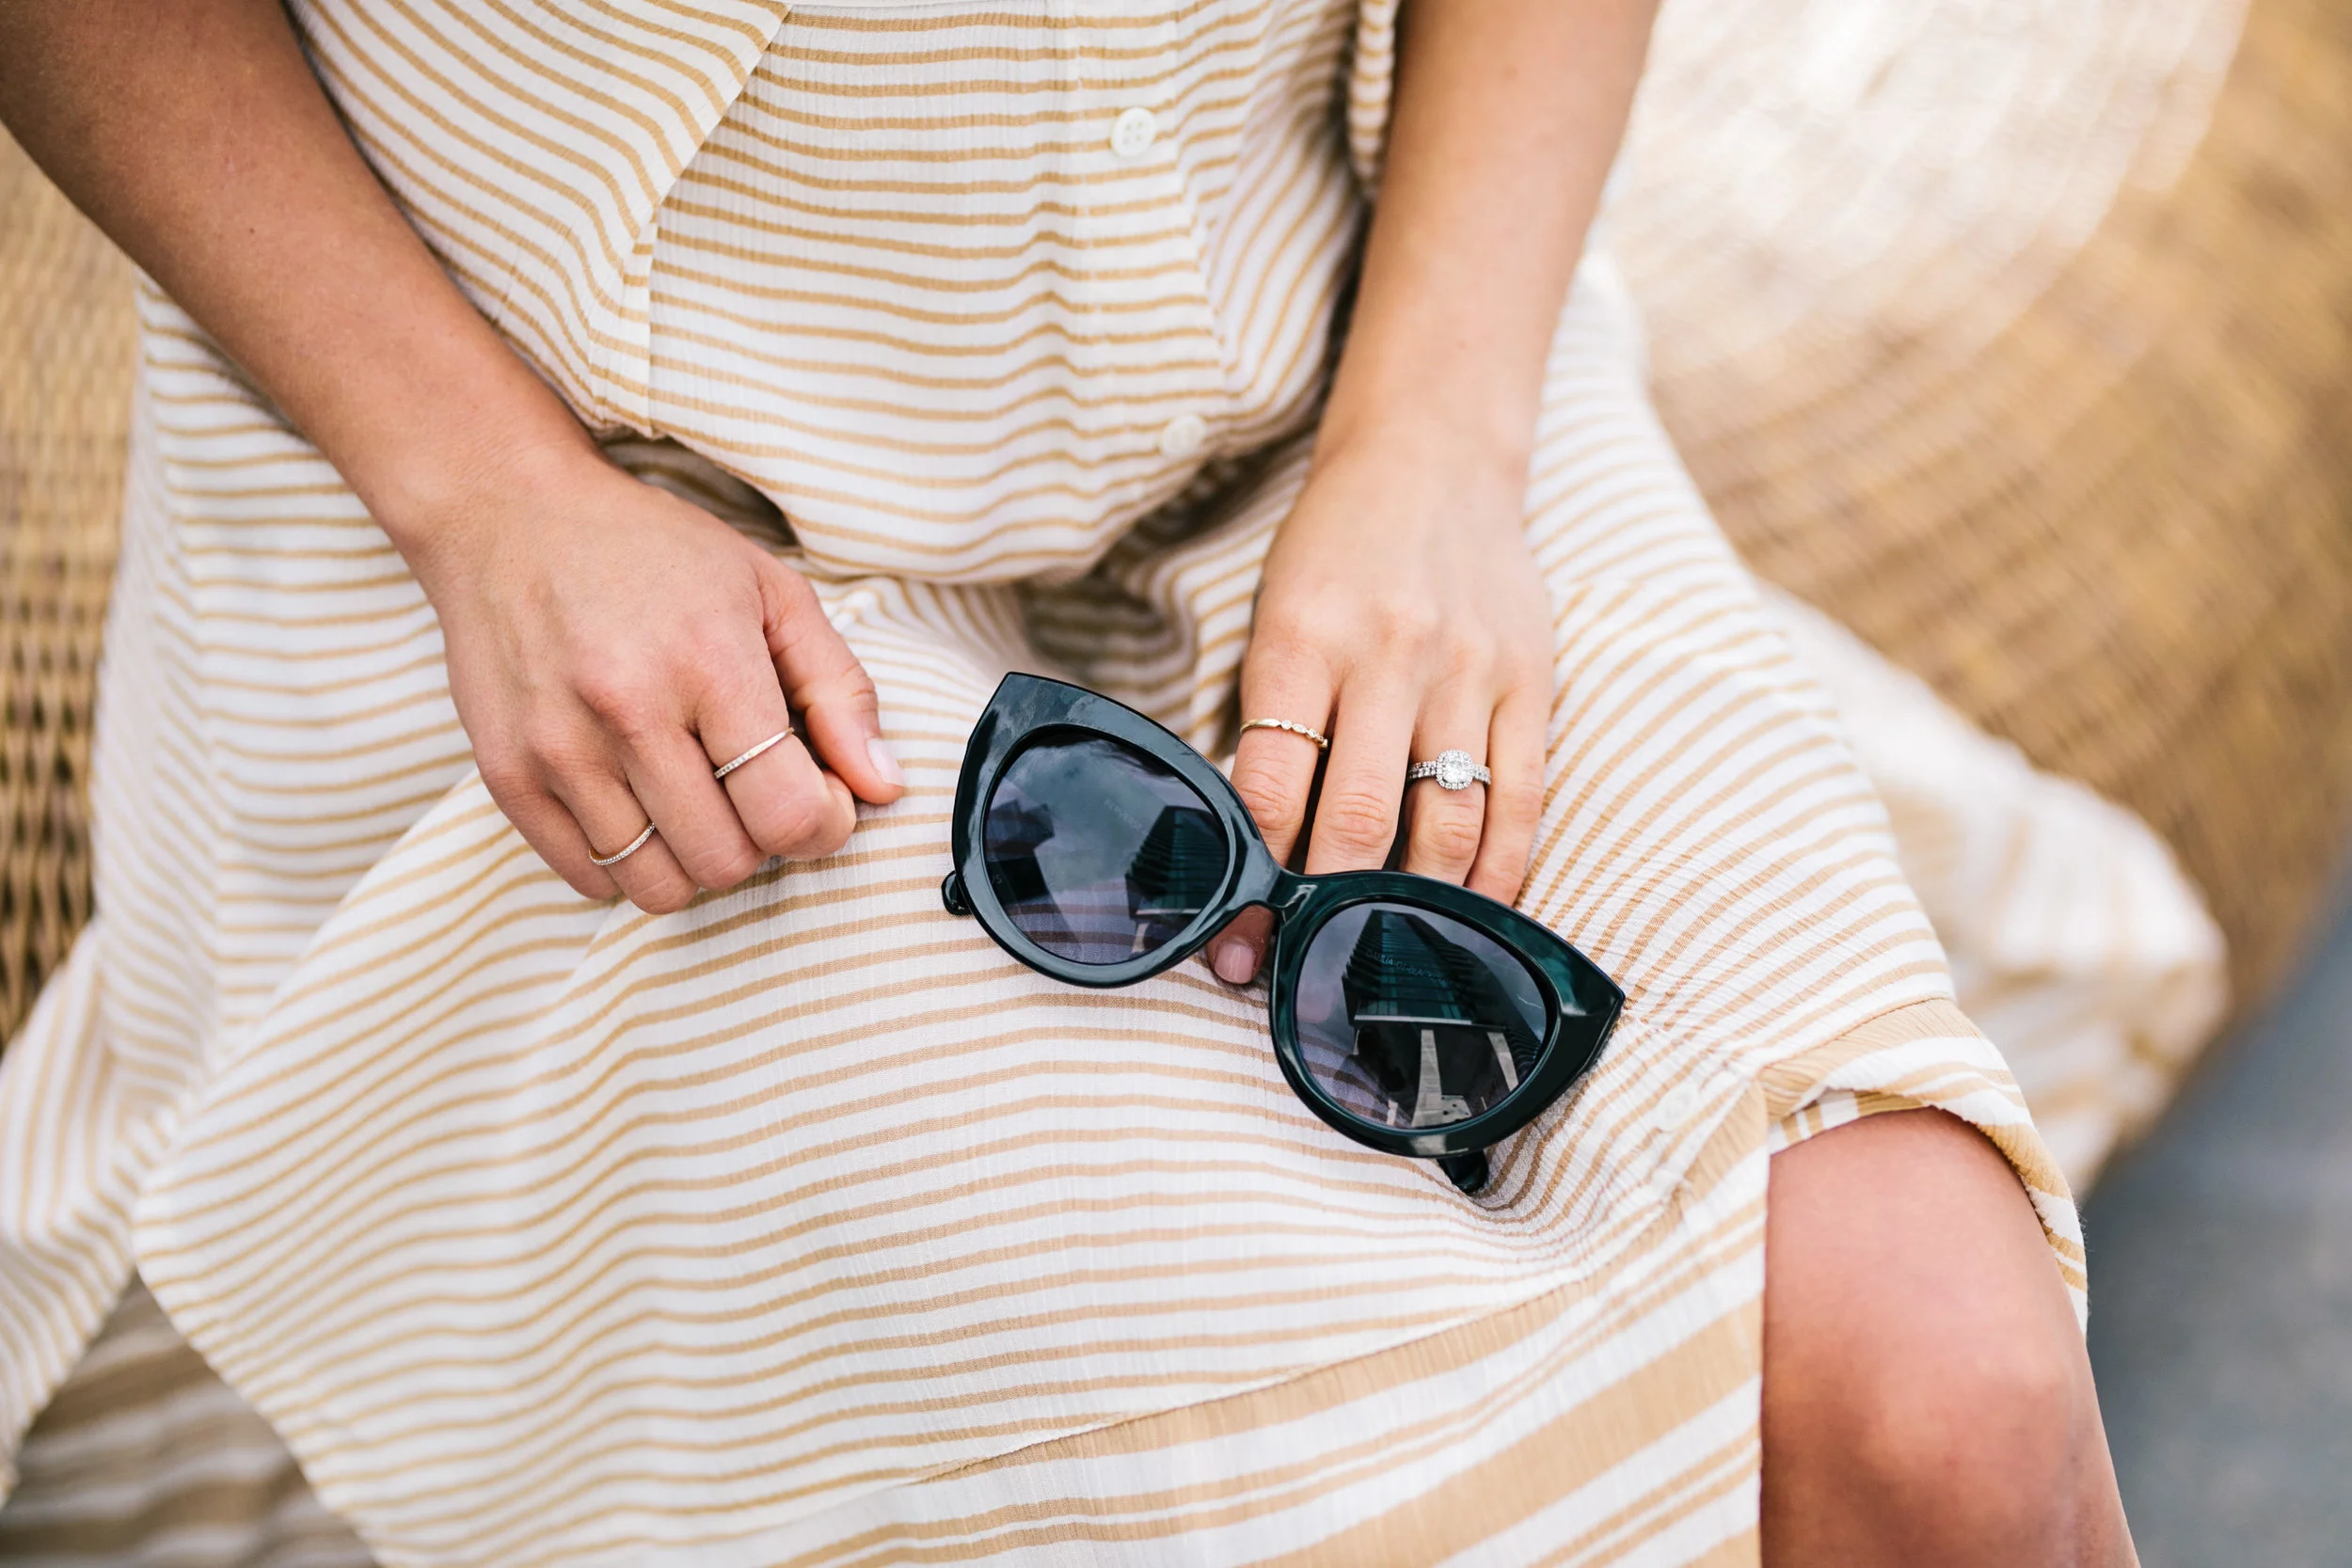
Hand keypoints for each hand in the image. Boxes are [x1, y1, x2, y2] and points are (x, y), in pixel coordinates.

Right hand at [396, 441, 904, 913]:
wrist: (507, 513)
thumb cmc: (653, 552)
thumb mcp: (771, 592)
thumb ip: (840, 691)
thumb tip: (884, 785)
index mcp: (709, 662)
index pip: (789, 814)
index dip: (824, 822)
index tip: (816, 791)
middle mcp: (628, 710)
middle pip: (725, 862)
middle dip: (757, 841)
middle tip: (749, 789)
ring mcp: (558, 747)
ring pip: (655, 886)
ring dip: (691, 859)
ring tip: (691, 796)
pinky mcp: (505, 773)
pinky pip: (586, 877)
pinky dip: (625, 861)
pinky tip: (636, 802)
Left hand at [1209, 425, 1552, 982]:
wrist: (1434, 455)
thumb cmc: (1335, 552)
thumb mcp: (1275, 616)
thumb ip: (1268, 723)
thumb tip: (1251, 855)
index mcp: (1302, 639)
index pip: (1269, 789)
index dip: (1248, 882)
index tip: (1230, 946)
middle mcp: (1389, 656)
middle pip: (1358, 824)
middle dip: (1323, 915)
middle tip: (1297, 976)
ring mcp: (1469, 672)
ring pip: (1445, 828)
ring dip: (1411, 911)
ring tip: (1381, 965)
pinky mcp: (1532, 683)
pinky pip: (1523, 802)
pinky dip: (1499, 876)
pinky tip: (1472, 921)